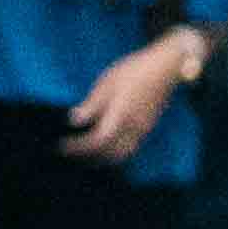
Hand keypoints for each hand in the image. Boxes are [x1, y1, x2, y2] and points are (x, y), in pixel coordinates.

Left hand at [63, 31, 199, 163]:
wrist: (165, 69)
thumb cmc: (134, 70)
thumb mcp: (107, 82)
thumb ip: (91, 104)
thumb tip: (74, 121)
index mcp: (121, 115)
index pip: (98, 141)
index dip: (79, 148)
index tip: (62, 146)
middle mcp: (134, 128)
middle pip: (110, 154)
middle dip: (88, 158)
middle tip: (69, 154)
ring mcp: (143, 130)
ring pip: (121, 155)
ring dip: (101, 159)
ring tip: (84, 156)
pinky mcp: (147, 129)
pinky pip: (129, 149)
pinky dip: (113, 154)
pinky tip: (103, 148)